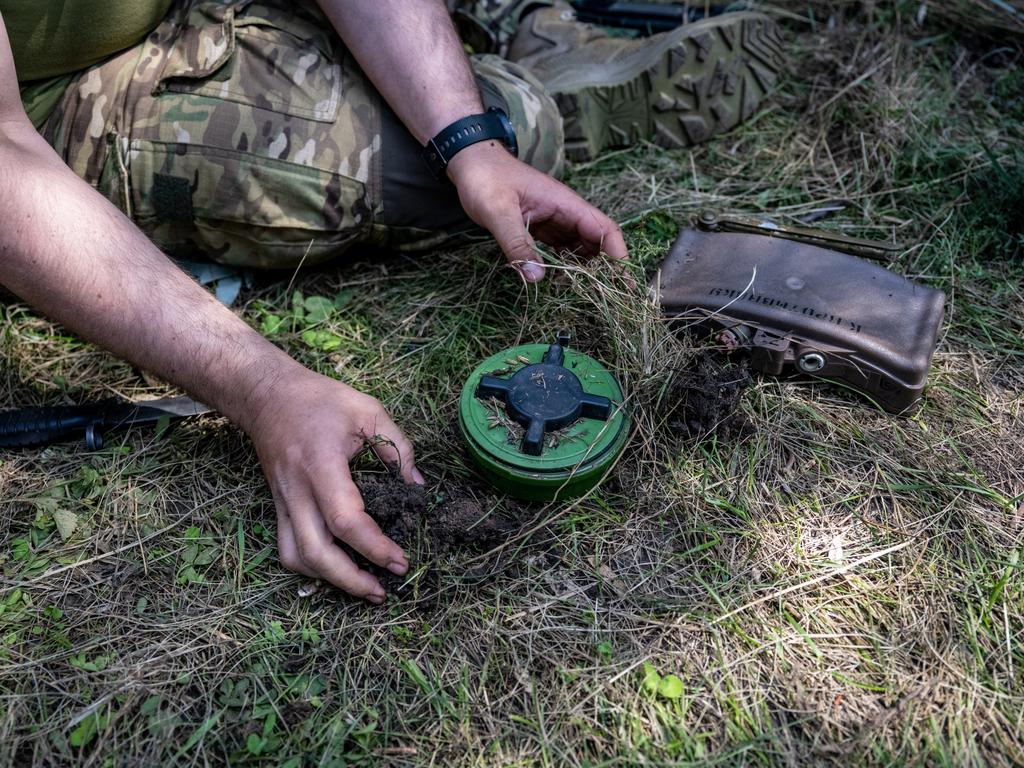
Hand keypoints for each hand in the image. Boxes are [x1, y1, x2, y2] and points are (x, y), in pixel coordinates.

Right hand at [244, 366, 421, 602]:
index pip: (345, 519)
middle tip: (383, 590)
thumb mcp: (368, 410)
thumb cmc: (320, 400)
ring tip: (363, 586)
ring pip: (296, 558)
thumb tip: (418, 486)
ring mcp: (282, 501)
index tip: (400, 560)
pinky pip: (287, 548)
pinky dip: (311, 567)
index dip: (374, 547)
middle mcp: (297, 490)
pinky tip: (336, 568)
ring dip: (328, 579)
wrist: (266, 395)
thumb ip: (398, 447)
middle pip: (316, 552)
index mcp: (321, 465)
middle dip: (350, 580)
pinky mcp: (277, 506)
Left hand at [447, 141, 628, 282]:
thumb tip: (536, 278)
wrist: (471, 162)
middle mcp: (566, 212)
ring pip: (582, 247)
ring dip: (589, 269)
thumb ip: (516, 244)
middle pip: (598, 242)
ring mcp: (555, 220)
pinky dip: (569, 265)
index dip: (618, 255)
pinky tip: (566, 282)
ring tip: (592, 297)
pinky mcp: (542, 227)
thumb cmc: (485, 180)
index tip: (624, 282)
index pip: (604, 229)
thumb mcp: (498, 212)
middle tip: (612, 300)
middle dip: (608, 268)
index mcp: (565, 204)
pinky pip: (563, 248)